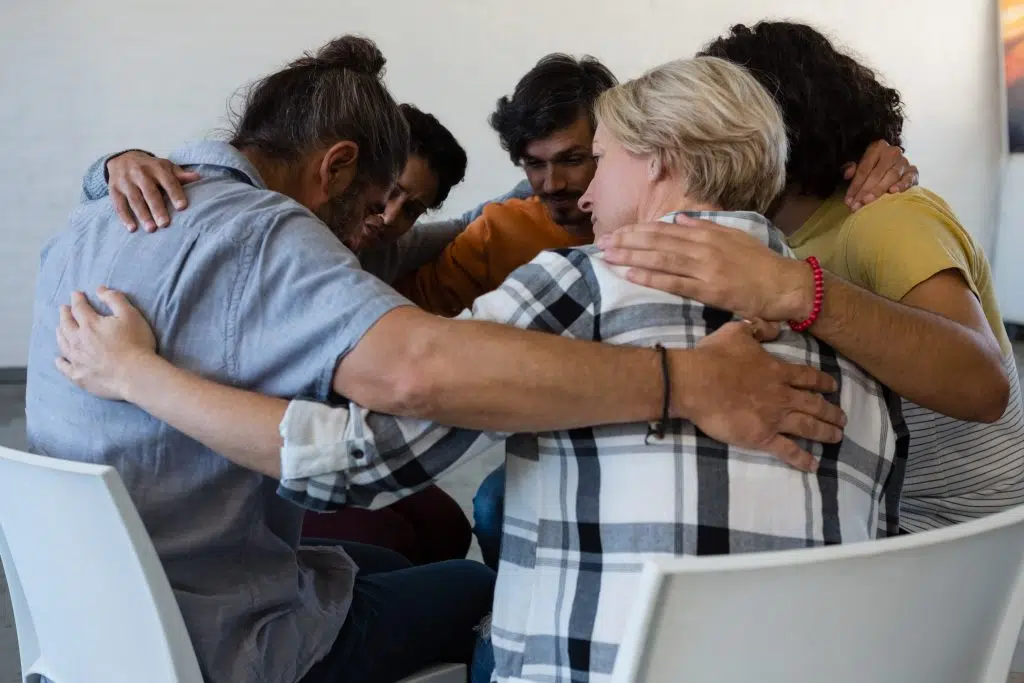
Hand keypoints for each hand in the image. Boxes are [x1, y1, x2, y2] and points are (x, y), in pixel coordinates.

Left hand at [55, 287, 156, 400]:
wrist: (135, 374)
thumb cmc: (136, 343)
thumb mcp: (130, 315)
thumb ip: (114, 299)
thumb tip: (100, 289)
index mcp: (90, 324)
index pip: (79, 308)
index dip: (77, 299)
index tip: (76, 294)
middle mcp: (78, 340)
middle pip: (66, 324)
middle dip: (64, 314)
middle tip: (64, 309)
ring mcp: (77, 359)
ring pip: (63, 344)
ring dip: (60, 334)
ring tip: (59, 328)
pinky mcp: (80, 376)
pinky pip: (65, 368)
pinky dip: (60, 362)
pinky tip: (59, 359)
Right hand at [106, 151, 199, 231]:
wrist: (123, 158)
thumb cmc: (152, 168)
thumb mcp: (166, 167)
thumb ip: (180, 175)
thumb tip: (198, 177)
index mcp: (156, 168)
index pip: (168, 181)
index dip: (175, 194)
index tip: (182, 207)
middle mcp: (140, 173)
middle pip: (149, 192)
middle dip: (157, 208)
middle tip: (165, 224)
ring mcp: (125, 181)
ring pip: (134, 199)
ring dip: (142, 215)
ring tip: (151, 229)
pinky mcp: (114, 189)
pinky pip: (118, 204)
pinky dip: (125, 217)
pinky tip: (132, 229)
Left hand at [597, 216, 813, 321]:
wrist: (785, 285)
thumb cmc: (760, 263)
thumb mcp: (734, 236)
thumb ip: (706, 227)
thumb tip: (680, 218)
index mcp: (708, 234)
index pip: (666, 229)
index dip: (639, 230)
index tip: (617, 231)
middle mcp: (703, 247)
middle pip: (658, 241)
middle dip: (627, 240)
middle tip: (602, 241)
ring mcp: (705, 268)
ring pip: (661, 259)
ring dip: (632, 256)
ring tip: (608, 255)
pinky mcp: (708, 290)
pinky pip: (673, 283)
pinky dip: (650, 278)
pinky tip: (630, 275)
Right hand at [675, 321, 845, 471]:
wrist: (697, 383)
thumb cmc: (714, 356)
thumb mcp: (736, 331)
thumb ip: (758, 329)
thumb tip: (776, 329)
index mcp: (778, 371)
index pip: (808, 378)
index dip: (823, 382)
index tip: (833, 387)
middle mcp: (783, 396)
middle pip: (815, 405)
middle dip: (832, 412)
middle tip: (843, 418)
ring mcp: (774, 418)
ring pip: (808, 427)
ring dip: (826, 433)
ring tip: (837, 437)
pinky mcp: (762, 437)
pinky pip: (788, 450)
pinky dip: (802, 459)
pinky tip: (814, 466)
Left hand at [842, 140, 918, 210]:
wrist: (893, 166)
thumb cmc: (872, 168)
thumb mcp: (859, 165)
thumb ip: (851, 168)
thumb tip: (847, 173)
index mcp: (877, 147)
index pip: (864, 168)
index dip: (855, 185)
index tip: (848, 200)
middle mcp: (892, 152)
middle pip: (876, 173)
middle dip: (864, 190)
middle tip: (856, 204)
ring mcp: (904, 161)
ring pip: (891, 176)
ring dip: (878, 190)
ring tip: (868, 201)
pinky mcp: (913, 171)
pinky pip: (909, 178)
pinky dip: (902, 184)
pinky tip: (893, 191)